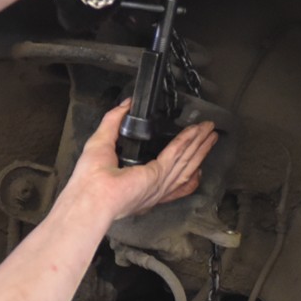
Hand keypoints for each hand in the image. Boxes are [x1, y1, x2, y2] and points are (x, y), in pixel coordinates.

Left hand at [68, 101, 218, 220]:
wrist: (91, 195)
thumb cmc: (90, 181)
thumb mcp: (102, 142)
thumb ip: (114, 121)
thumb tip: (125, 105)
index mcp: (142, 185)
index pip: (170, 175)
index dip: (185, 161)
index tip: (193, 149)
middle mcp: (155, 187)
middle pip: (184, 165)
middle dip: (198, 149)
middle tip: (210, 135)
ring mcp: (159, 182)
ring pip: (186, 159)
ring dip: (199, 144)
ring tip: (210, 132)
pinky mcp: (158, 175)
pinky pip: (176, 154)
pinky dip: (188, 141)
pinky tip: (196, 133)